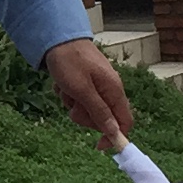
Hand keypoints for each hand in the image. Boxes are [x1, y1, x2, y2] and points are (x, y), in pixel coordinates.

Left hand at [46, 36, 134, 152]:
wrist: (56, 37)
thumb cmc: (70, 62)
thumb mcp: (82, 90)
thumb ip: (100, 112)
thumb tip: (115, 133)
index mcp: (114, 91)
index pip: (125, 122)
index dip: (114, 136)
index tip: (97, 145)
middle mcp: (109, 89)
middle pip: (104, 118)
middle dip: (85, 116)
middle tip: (73, 106)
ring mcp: (97, 85)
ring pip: (88, 109)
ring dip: (73, 104)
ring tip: (65, 90)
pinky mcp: (86, 81)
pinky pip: (78, 98)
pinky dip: (68, 94)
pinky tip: (61, 84)